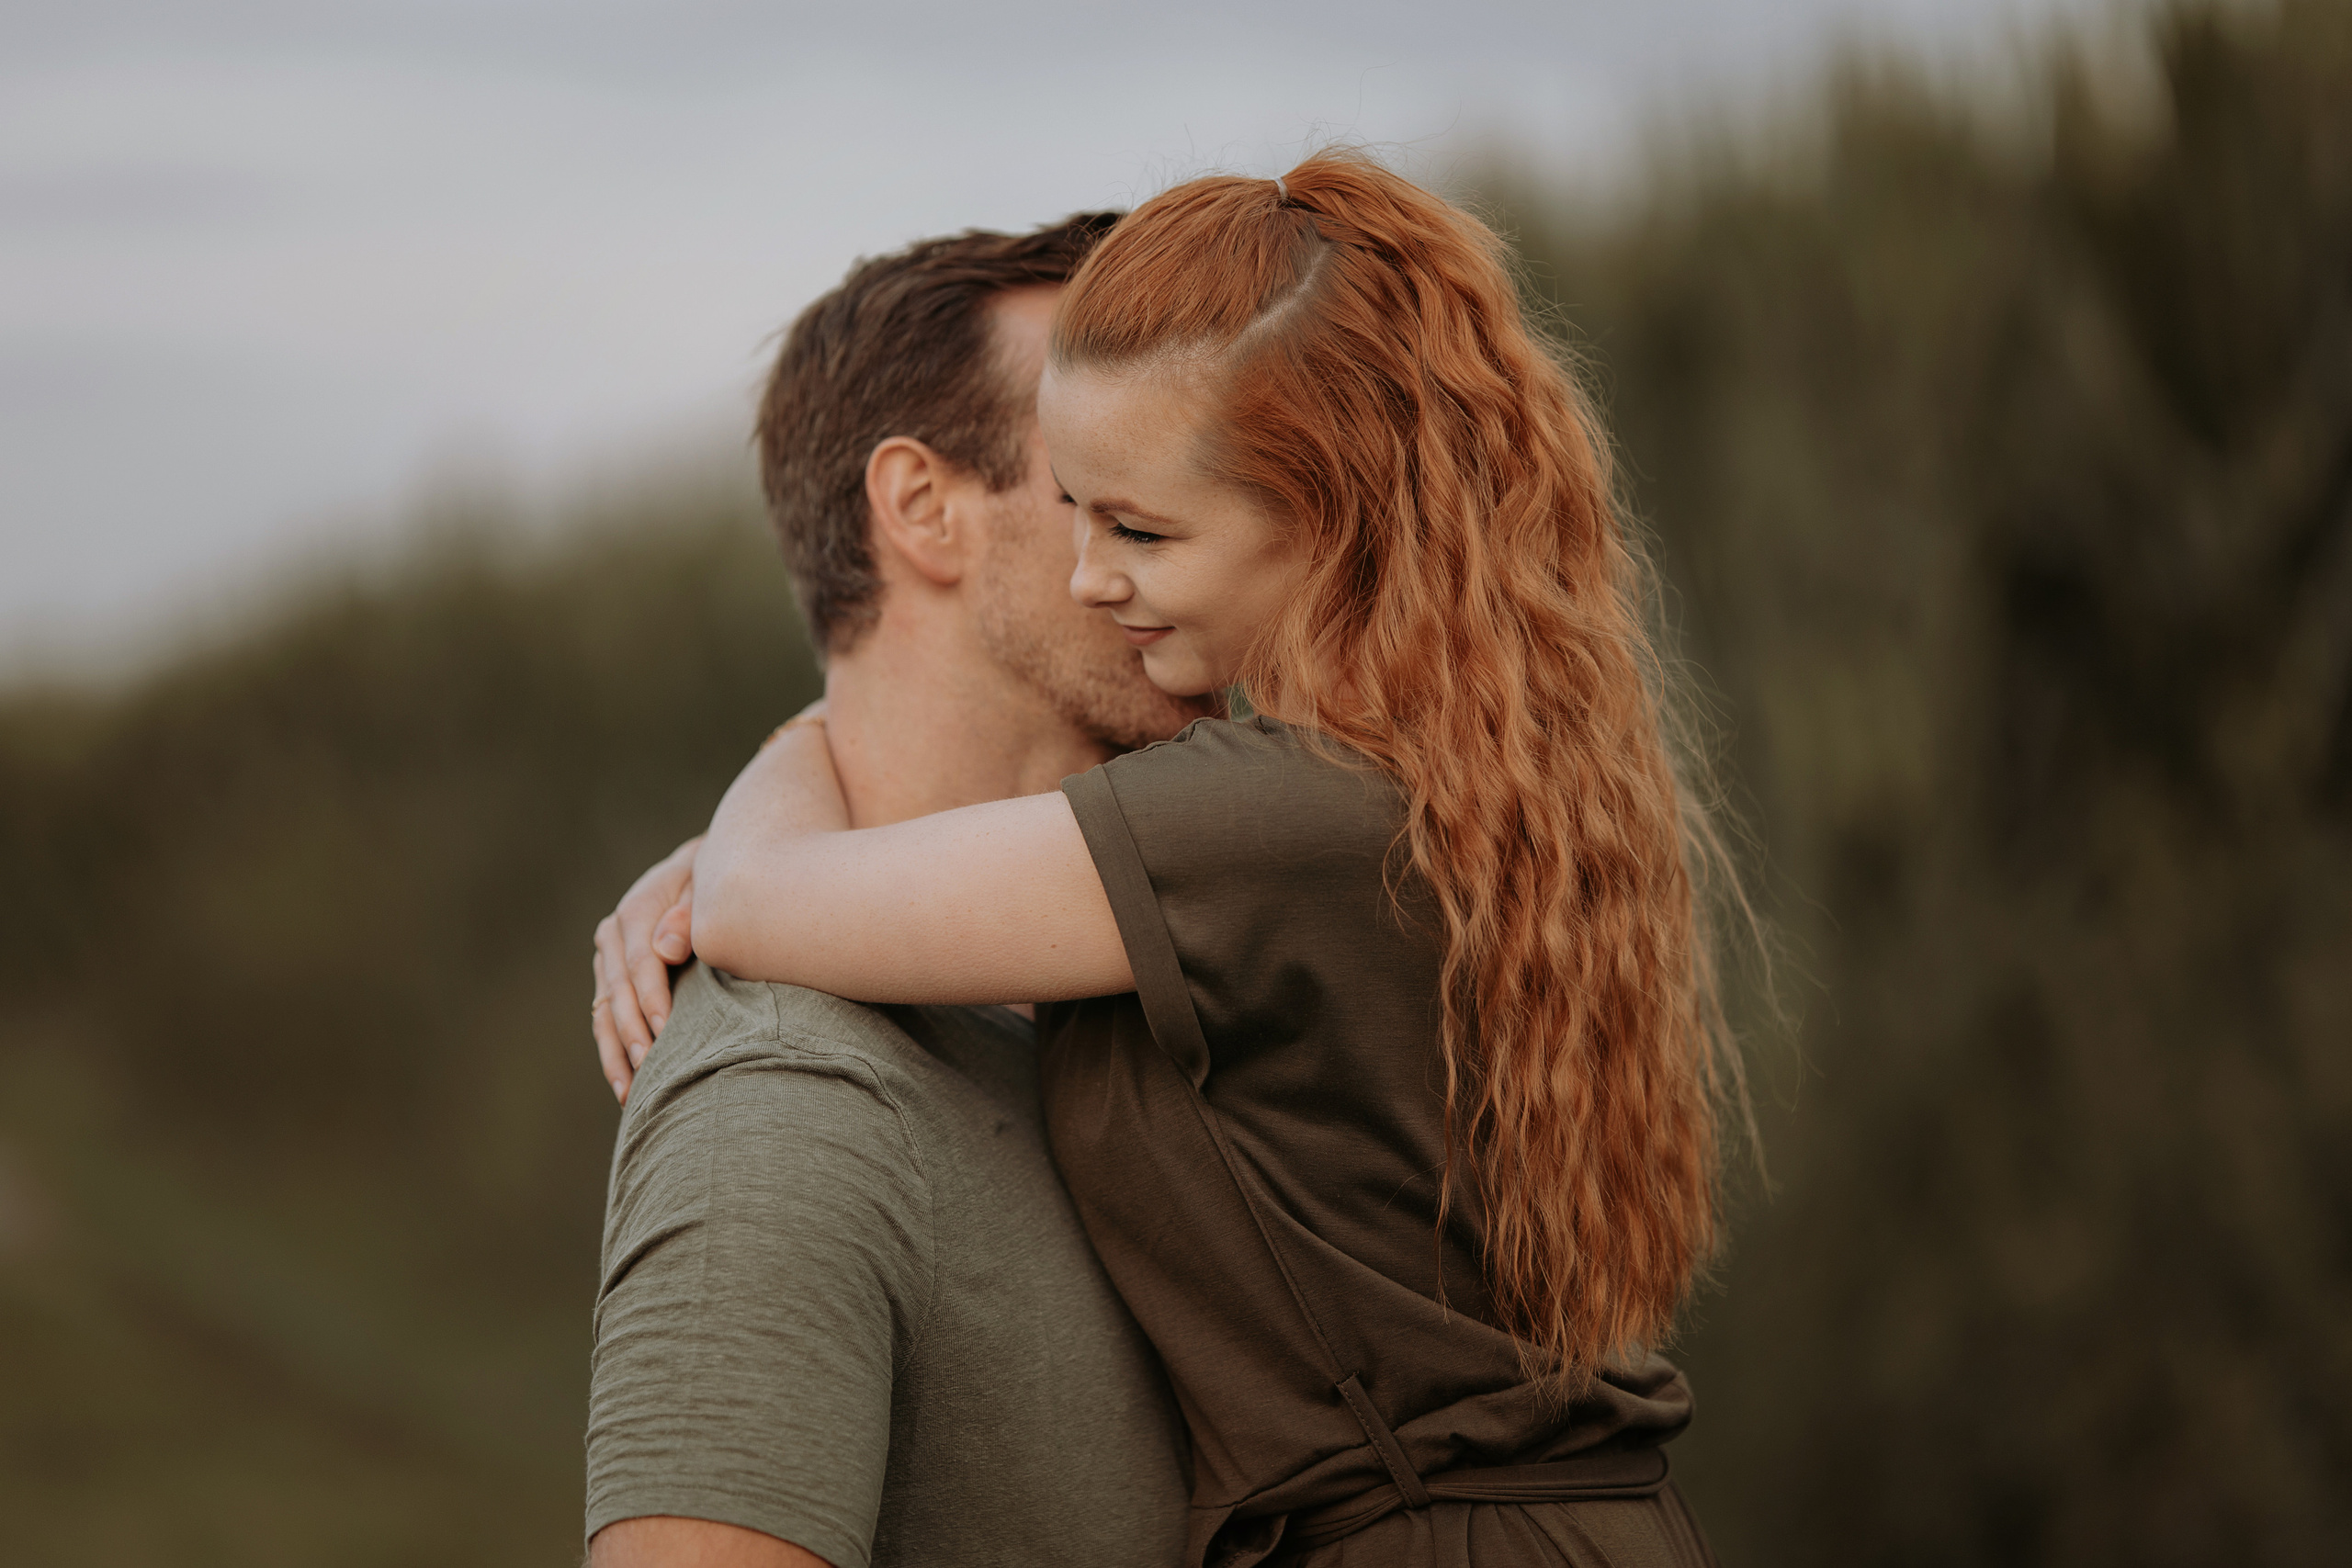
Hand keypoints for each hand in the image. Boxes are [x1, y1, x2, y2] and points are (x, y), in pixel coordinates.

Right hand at [592, 835, 698, 1104]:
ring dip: (615, 1055)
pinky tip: (626, 1087)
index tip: (666, 1030)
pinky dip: (614, 1053)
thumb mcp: (706, 886)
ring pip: (604, 1014)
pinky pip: (606, 1021)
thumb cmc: (712, 883)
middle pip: (617, 993)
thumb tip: (666, 949)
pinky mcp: (611, 979)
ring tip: (629, 1095)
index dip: (651, 998)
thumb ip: (689, 914)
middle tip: (649, 1071)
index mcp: (636, 912)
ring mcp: (608, 960)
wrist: (701, 873)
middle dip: (632, 1034)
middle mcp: (612, 936)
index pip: (640, 962)